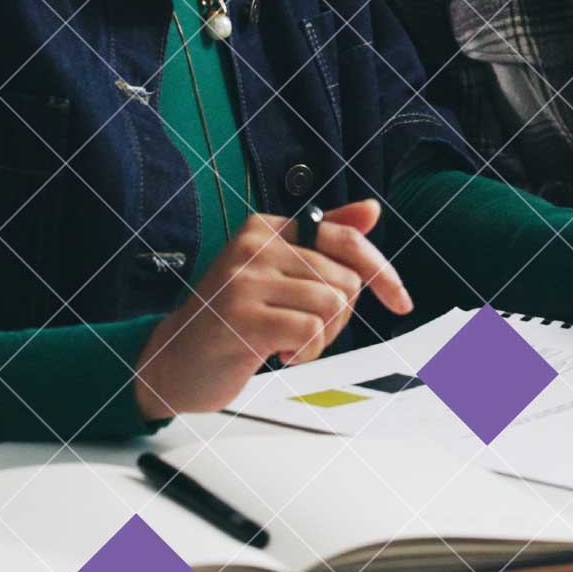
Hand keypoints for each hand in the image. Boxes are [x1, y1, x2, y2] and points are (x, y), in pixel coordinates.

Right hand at [131, 198, 414, 419]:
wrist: (170, 361)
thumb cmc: (229, 318)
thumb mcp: (275, 272)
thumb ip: (322, 241)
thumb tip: (371, 209)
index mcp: (265, 227)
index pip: (345, 238)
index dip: (382, 271)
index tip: (402, 302)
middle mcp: (254, 244)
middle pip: (344, 279)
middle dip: (339, 316)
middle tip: (304, 331)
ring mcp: (245, 279)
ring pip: (332, 304)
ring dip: (322, 337)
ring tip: (289, 343)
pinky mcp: (242, 316)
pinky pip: (312, 330)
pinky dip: (307, 351)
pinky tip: (280, 354)